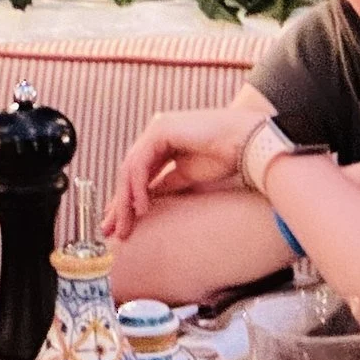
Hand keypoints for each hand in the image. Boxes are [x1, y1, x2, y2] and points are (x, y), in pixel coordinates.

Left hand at [101, 103, 269, 239]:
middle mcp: (156, 133)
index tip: (119, 223)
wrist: (246, 143)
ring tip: (127, 224)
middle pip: (129, 171)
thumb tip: (144, 204)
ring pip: (130, 168)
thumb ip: (164, 186)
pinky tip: (140, 207)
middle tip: (113, 230)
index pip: (137, 173)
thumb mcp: (186, 178)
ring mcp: (156, 129)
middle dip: (119, 203)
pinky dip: (137, 187)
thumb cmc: (224, 157)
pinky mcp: (160, 130)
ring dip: (126, 200)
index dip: (126, 199)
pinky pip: (140, 163)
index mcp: (162, 143)